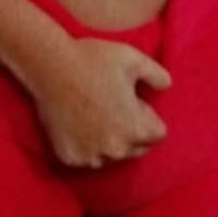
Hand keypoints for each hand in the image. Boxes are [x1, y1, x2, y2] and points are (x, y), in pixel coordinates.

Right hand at [31, 37, 172, 170]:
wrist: (50, 66)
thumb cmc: (94, 60)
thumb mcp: (134, 59)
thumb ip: (157, 75)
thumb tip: (167, 86)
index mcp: (135, 129)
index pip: (158, 134)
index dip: (148, 116)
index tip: (134, 102)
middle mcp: (115, 150)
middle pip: (136, 149)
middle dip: (132, 132)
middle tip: (115, 108)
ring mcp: (90, 156)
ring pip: (111, 156)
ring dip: (109, 142)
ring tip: (96, 115)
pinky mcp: (69, 157)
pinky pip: (87, 158)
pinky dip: (86, 146)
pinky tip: (79, 124)